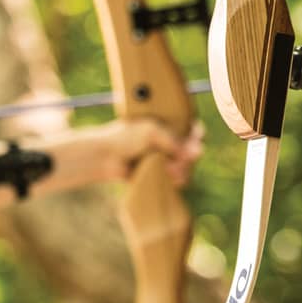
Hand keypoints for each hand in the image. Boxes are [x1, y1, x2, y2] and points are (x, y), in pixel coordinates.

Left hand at [54, 119, 203, 186]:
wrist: (105, 157)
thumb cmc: (124, 138)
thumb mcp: (150, 131)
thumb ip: (173, 138)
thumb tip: (196, 151)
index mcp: (165, 124)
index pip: (190, 126)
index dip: (196, 132)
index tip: (196, 136)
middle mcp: (168, 140)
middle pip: (192, 148)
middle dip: (191, 153)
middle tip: (183, 156)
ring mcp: (165, 157)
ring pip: (187, 165)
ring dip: (182, 167)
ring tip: (170, 167)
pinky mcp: (161, 173)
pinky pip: (179, 178)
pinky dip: (177, 178)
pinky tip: (169, 175)